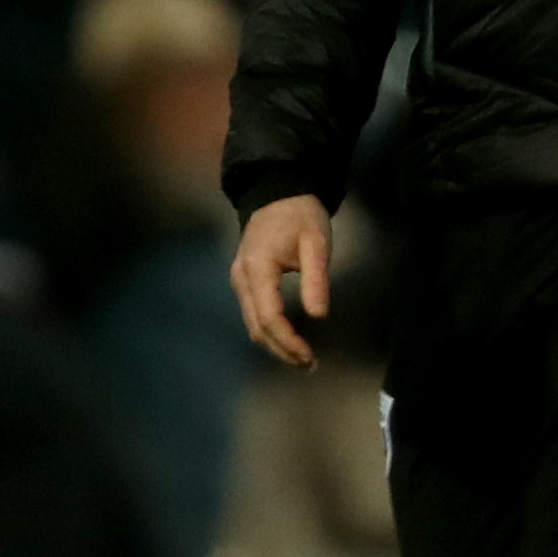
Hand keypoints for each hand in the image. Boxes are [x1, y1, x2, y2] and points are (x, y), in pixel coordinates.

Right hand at [231, 194, 336, 367]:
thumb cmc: (301, 215)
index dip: (289, 341)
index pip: (269, 316)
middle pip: (256, 327)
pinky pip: (253, 314)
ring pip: (252, 324)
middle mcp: (241, 278)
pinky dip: (269, 332)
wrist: (278, 192)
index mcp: (258, 268)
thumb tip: (318, 316)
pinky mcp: (243, 281)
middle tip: (310, 364)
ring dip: (275, 345)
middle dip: (282, 350)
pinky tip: (289, 340)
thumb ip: (316, 279)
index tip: (310, 356)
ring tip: (302, 358)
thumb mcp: (317, 243)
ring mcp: (239, 280)